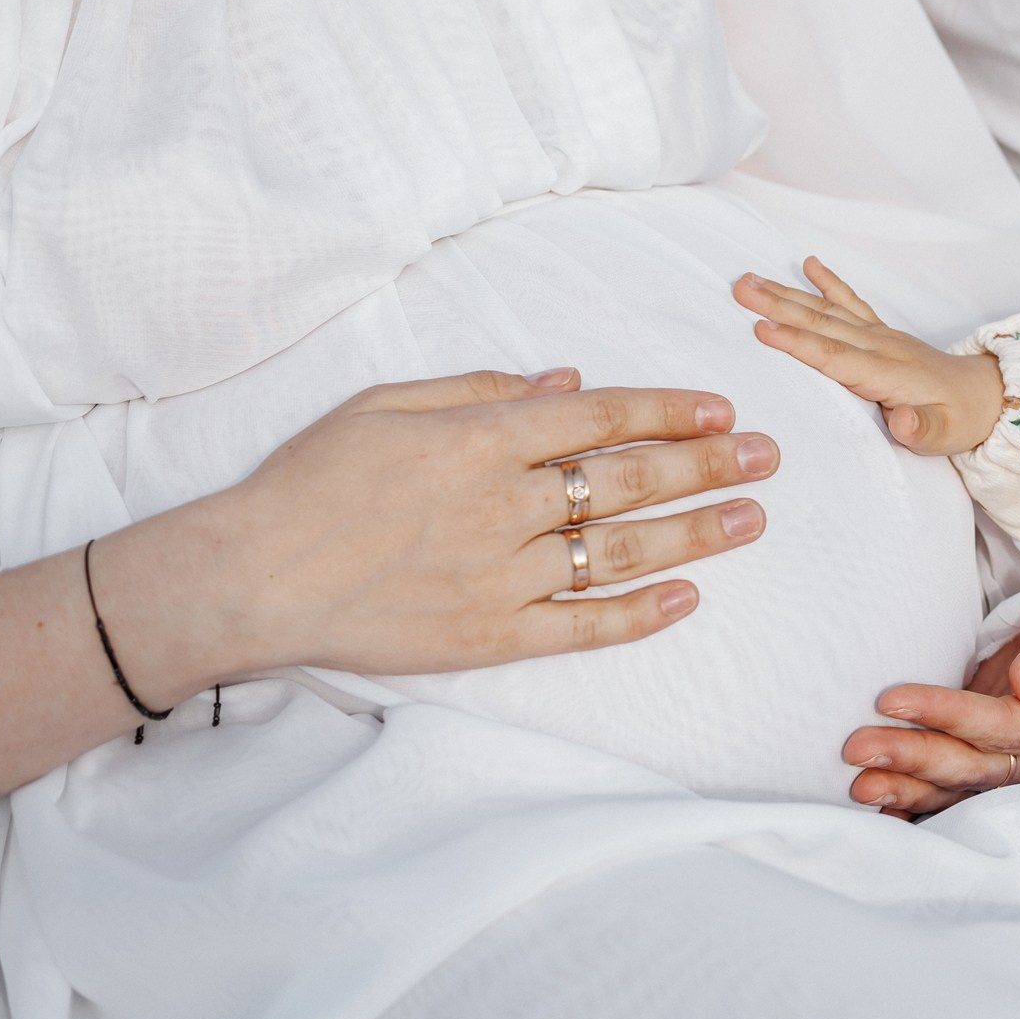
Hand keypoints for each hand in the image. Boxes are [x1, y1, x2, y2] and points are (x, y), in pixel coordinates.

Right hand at [114, 368, 777, 698]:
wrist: (250, 577)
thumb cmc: (310, 482)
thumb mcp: (386, 404)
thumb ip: (482, 390)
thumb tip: (568, 382)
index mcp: (482, 441)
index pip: (602, 417)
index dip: (670, 411)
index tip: (722, 410)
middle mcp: (505, 506)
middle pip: (631, 480)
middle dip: (711, 465)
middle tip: (769, 457)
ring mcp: (504, 575)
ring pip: (622, 551)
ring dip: (698, 533)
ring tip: (754, 518)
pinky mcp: (493, 636)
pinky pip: (585, 626)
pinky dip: (642, 613)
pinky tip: (690, 597)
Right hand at [736, 259, 1005, 455]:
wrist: (986, 398)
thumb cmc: (960, 421)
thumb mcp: (945, 436)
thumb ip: (922, 430)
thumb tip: (901, 420)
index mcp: (888, 373)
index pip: (835, 357)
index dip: (798, 343)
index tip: (762, 329)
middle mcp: (880, 347)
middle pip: (821, 323)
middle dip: (778, 306)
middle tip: (740, 287)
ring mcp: (880, 336)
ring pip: (826, 310)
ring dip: (787, 294)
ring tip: (750, 279)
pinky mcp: (881, 333)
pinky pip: (850, 303)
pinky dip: (829, 282)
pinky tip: (808, 263)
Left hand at [841, 581, 1019, 816]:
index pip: (1004, 726)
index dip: (948, 716)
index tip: (894, 698)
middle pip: (972, 764)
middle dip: (913, 756)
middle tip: (857, 747)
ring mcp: (1017, 760)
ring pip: (956, 783)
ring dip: (905, 784)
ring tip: (856, 783)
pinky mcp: (993, 755)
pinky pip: (951, 783)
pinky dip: (914, 796)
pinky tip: (878, 804)